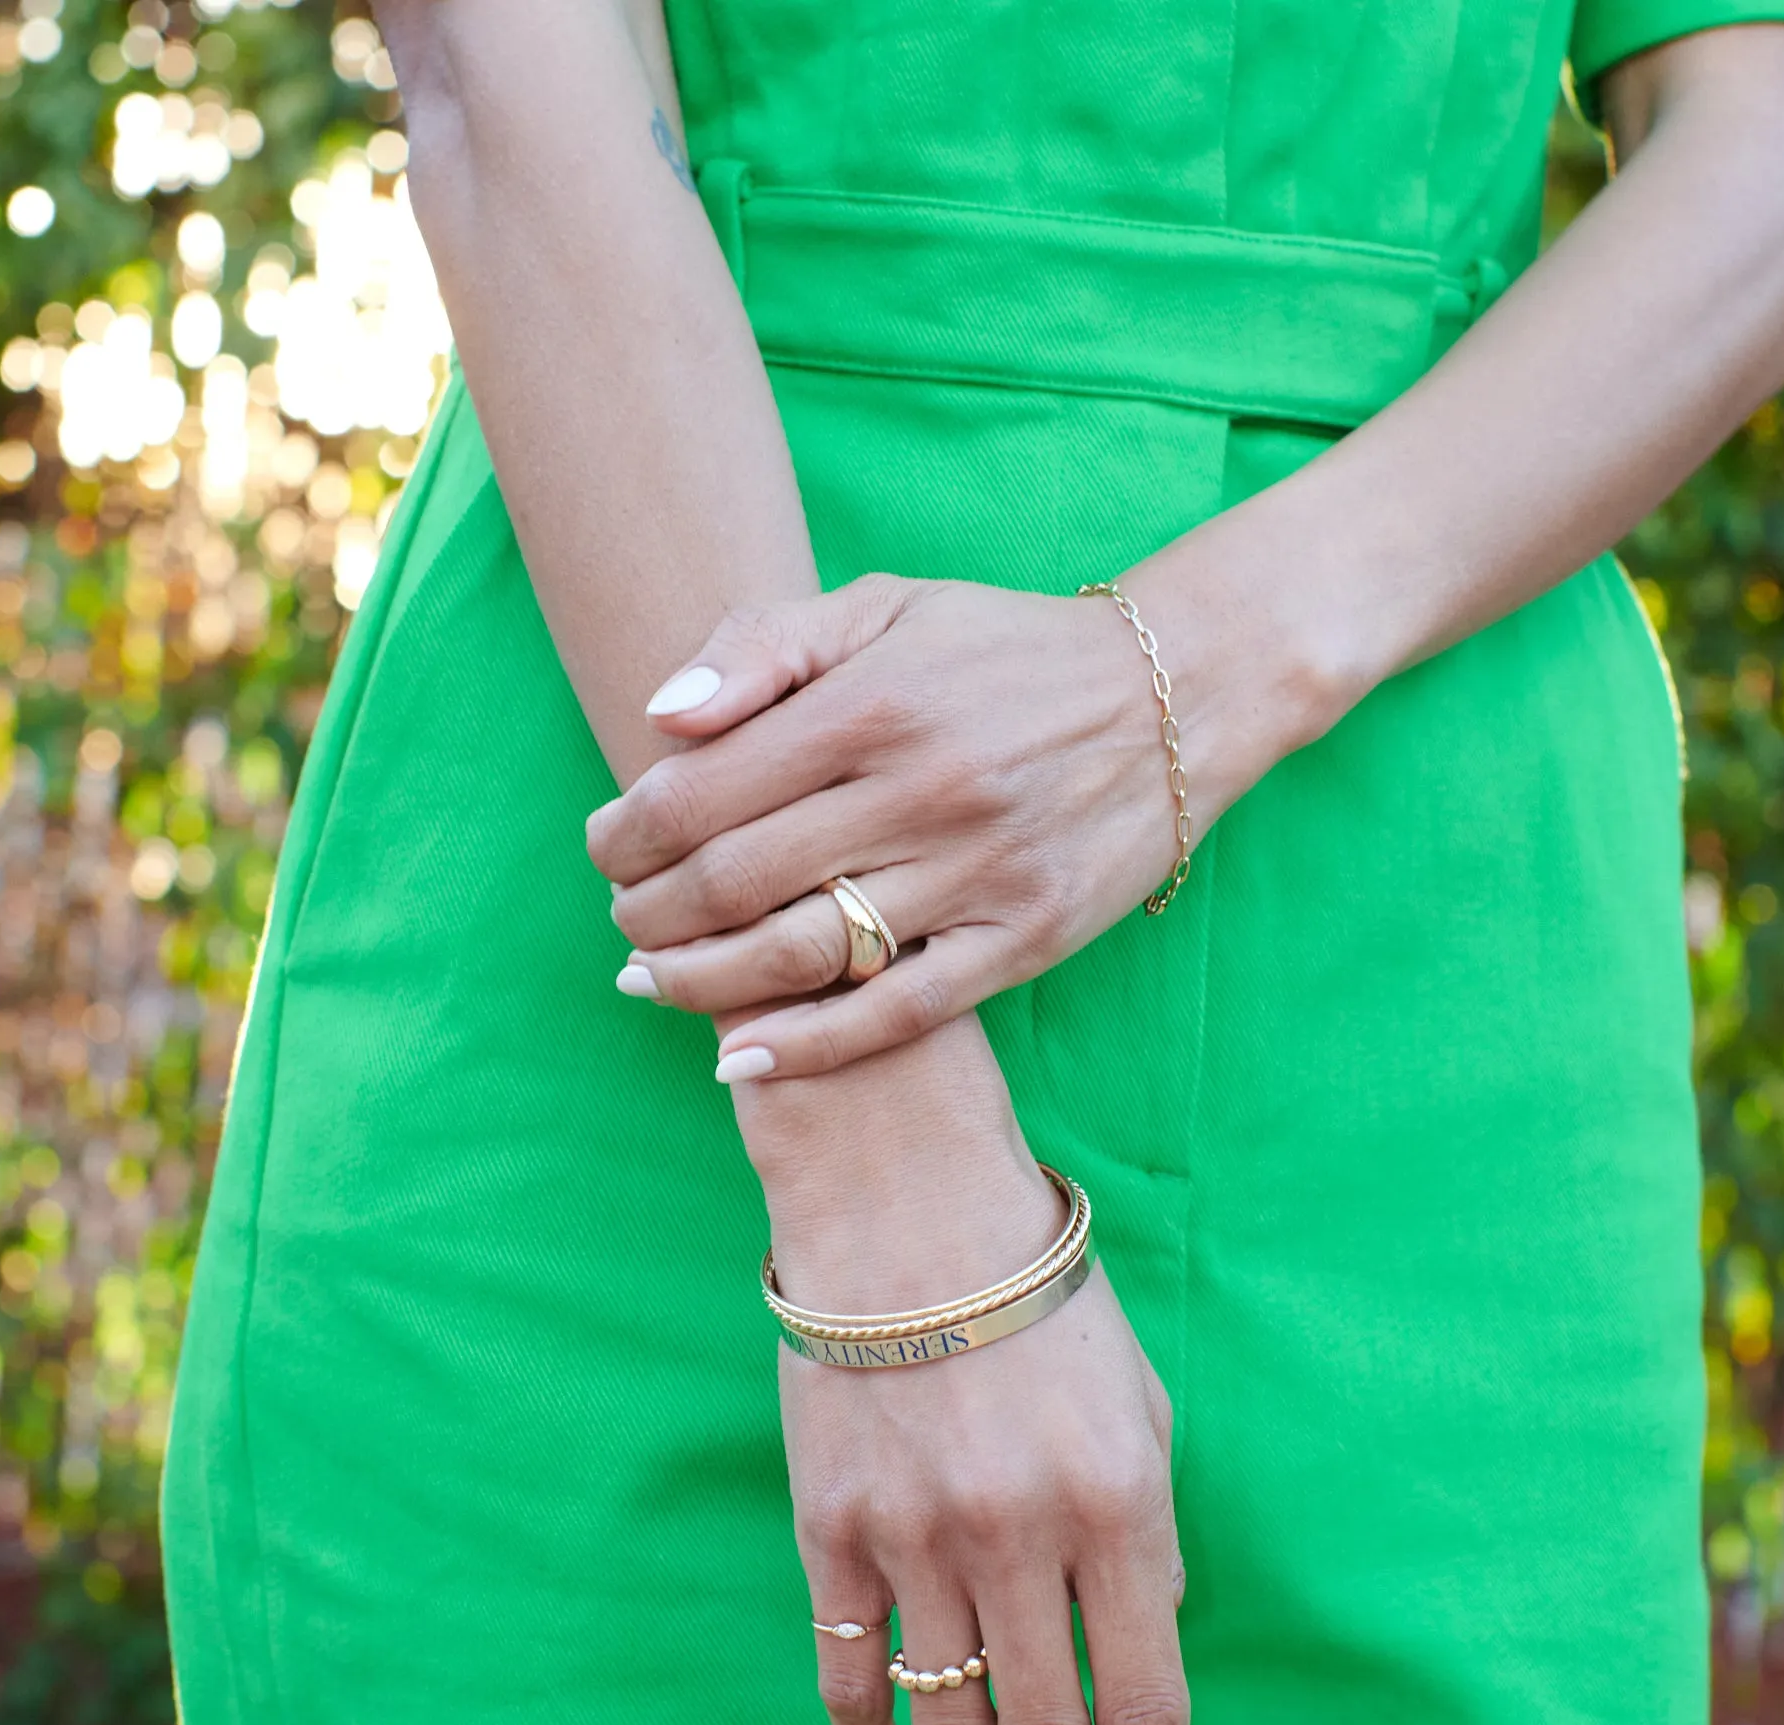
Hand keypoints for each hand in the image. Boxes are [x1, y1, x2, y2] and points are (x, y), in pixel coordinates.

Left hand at [585, 564, 1337, 1077]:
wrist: (1177, 692)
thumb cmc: (1003, 650)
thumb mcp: (886, 604)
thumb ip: (764, 645)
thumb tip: (661, 720)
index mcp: (872, 701)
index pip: (699, 791)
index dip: (627, 834)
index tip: (606, 847)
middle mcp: (920, 789)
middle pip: (732, 882)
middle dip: (648, 914)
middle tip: (624, 921)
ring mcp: (976, 872)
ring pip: (801, 956)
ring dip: (701, 983)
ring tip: (654, 982)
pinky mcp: (1025, 937)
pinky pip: (897, 1012)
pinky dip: (808, 1047)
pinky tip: (739, 1060)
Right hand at [777, 1192, 1187, 1724]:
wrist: (908, 1210)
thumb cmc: (1040, 1301)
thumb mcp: (1139, 1405)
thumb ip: (1149, 1532)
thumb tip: (1143, 1637)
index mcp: (1117, 1503)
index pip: (1147, 1700)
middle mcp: (1019, 1535)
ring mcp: (916, 1537)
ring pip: (948, 1721)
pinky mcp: (833, 1528)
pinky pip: (845, 1679)